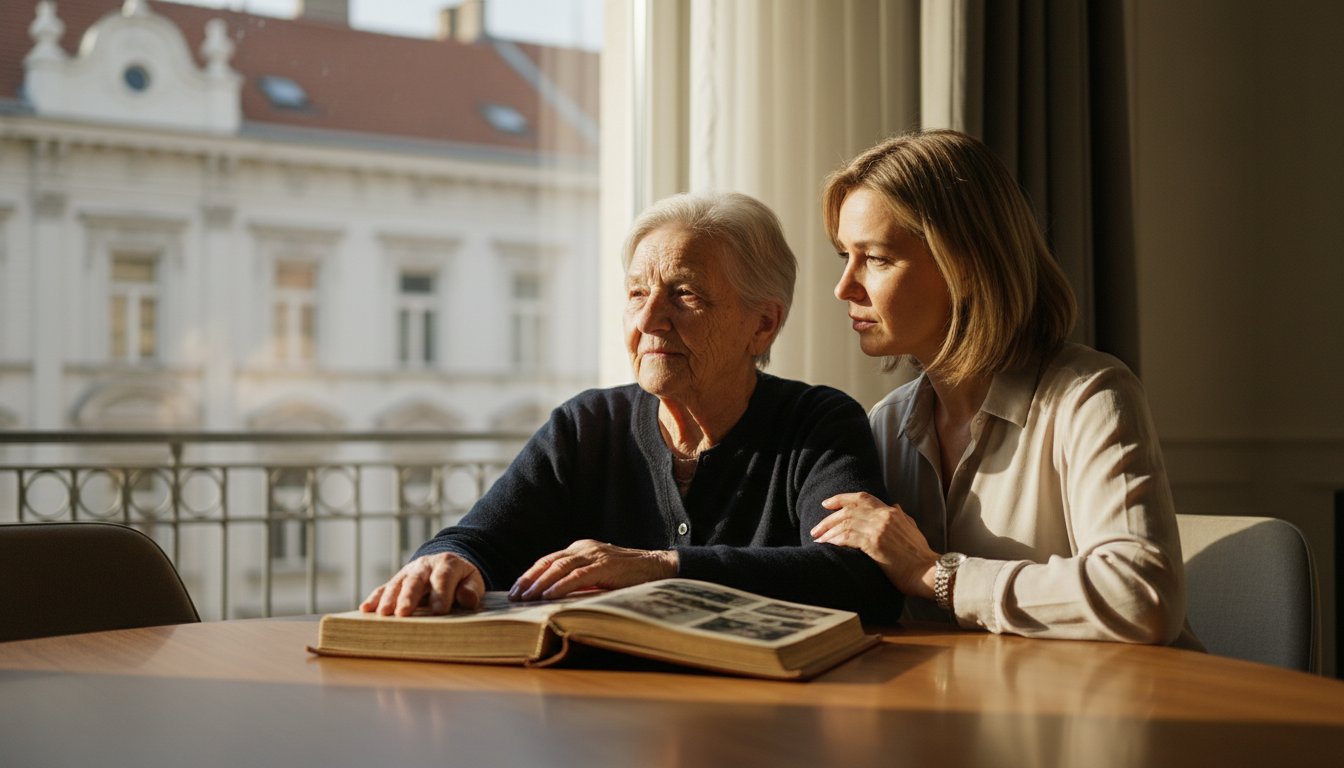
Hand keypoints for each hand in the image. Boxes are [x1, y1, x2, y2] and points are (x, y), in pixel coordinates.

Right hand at [360, 552, 484, 615]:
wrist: (447, 564)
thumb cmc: (461, 579)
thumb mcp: (473, 580)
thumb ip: (472, 589)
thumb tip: (467, 600)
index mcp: (447, 564)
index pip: (443, 578)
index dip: (441, 594)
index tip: (439, 612)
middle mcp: (425, 566)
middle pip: (415, 580)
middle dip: (409, 597)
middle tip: (403, 614)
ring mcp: (408, 572)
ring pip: (397, 584)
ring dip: (389, 599)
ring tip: (383, 614)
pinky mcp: (397, 581)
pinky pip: (384, 588)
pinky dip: (374, 598)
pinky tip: (365, 609)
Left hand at [510, 539, 677, 601]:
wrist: (659, 567)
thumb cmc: (627, 576)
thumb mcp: (597, 576)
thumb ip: (578, 580)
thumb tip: (552, 598)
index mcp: (581, 548)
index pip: (549, 560)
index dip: (530, 574)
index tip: (516, 589)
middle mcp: (585, 548)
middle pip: (549, 562)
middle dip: (529, 579)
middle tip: (514, 595)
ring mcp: (596, 555)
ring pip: (560, 567)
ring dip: (540, 583)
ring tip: (527, 597)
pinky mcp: (606, 566)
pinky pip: (578, 576)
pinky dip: (561, 586)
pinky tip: (549, 596)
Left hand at [811, 492, 938, 598]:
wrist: (928, 572)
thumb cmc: (921, 556)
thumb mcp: (912, 529)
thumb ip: (902, 516)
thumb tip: (895, 505)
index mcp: (891, 512)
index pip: (862, 498)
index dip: (841, 499)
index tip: (826, 504)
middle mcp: (884, 516)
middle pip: (848, 510)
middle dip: (828, 518)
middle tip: (816, 528)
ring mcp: (879, 529)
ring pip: (845, 523)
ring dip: (828, 531)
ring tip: (818, 539)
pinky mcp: (874, 543)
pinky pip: (848, 536)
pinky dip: (836, 539)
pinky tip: (828, 544)